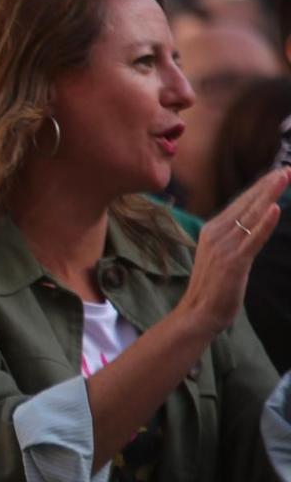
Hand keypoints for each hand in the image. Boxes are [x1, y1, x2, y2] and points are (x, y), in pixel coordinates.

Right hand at [178, 167, 288, 335]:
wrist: (199, 312)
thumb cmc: (213, 286)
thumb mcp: (221, 254)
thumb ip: (234, 237)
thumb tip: (251, 224)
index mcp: (212, 230)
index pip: (240, 203)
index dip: (260, 187)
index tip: (278, 173)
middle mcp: (216, 233)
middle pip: (246, 204)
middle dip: (268, 185)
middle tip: (287, 169)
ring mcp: (224, 247)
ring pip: (251, 216)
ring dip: (269, 195)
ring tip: (284, 178)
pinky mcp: (234, 261)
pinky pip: (252, 239)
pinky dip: (264, 224)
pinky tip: (275, 210)